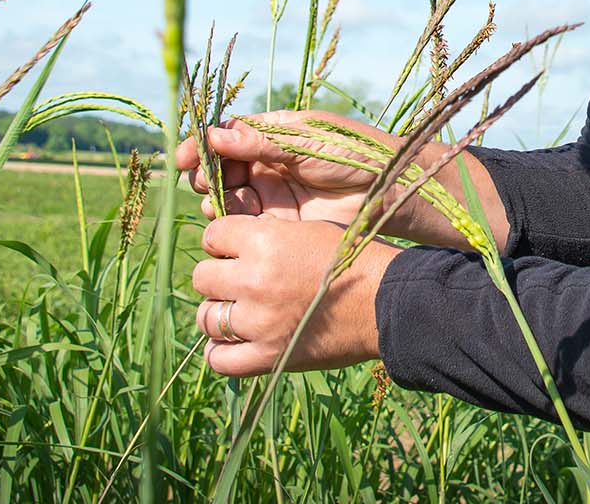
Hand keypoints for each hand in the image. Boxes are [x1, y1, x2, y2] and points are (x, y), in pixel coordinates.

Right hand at [174, 109, 404, 226]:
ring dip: (215, 199)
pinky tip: (233, 219)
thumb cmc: (354, 153)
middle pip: (220, 168)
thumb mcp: (305, 141)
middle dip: (205, 174)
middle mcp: (266, 163)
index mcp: (272, 134)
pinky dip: (231, 221)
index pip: (225, 136)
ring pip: (227, 196)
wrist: (388, 190)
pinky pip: (244, 223)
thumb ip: (260, 142)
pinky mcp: (278, 223)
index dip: (201, 145)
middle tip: (206, 181)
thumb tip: (214, 136)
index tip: (183, 157)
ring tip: (219, 202)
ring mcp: (271, 194)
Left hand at [190, 213, 397, 374]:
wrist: (387, 302)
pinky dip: (221, 352)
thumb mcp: (306, 230)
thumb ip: (263, 236)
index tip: (235, 250)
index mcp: (264, 241)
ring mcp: (259, 321)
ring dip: (218, 314)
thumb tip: (227, 246)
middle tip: (240, 282)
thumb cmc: (351, 259)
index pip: (212, 236)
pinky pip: (219, 359)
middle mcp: (255, 279)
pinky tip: (235, 343)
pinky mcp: (269, 356)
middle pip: (202, 278)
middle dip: (218, 278)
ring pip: (206, 317)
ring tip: (239, 312)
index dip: (222, 243)